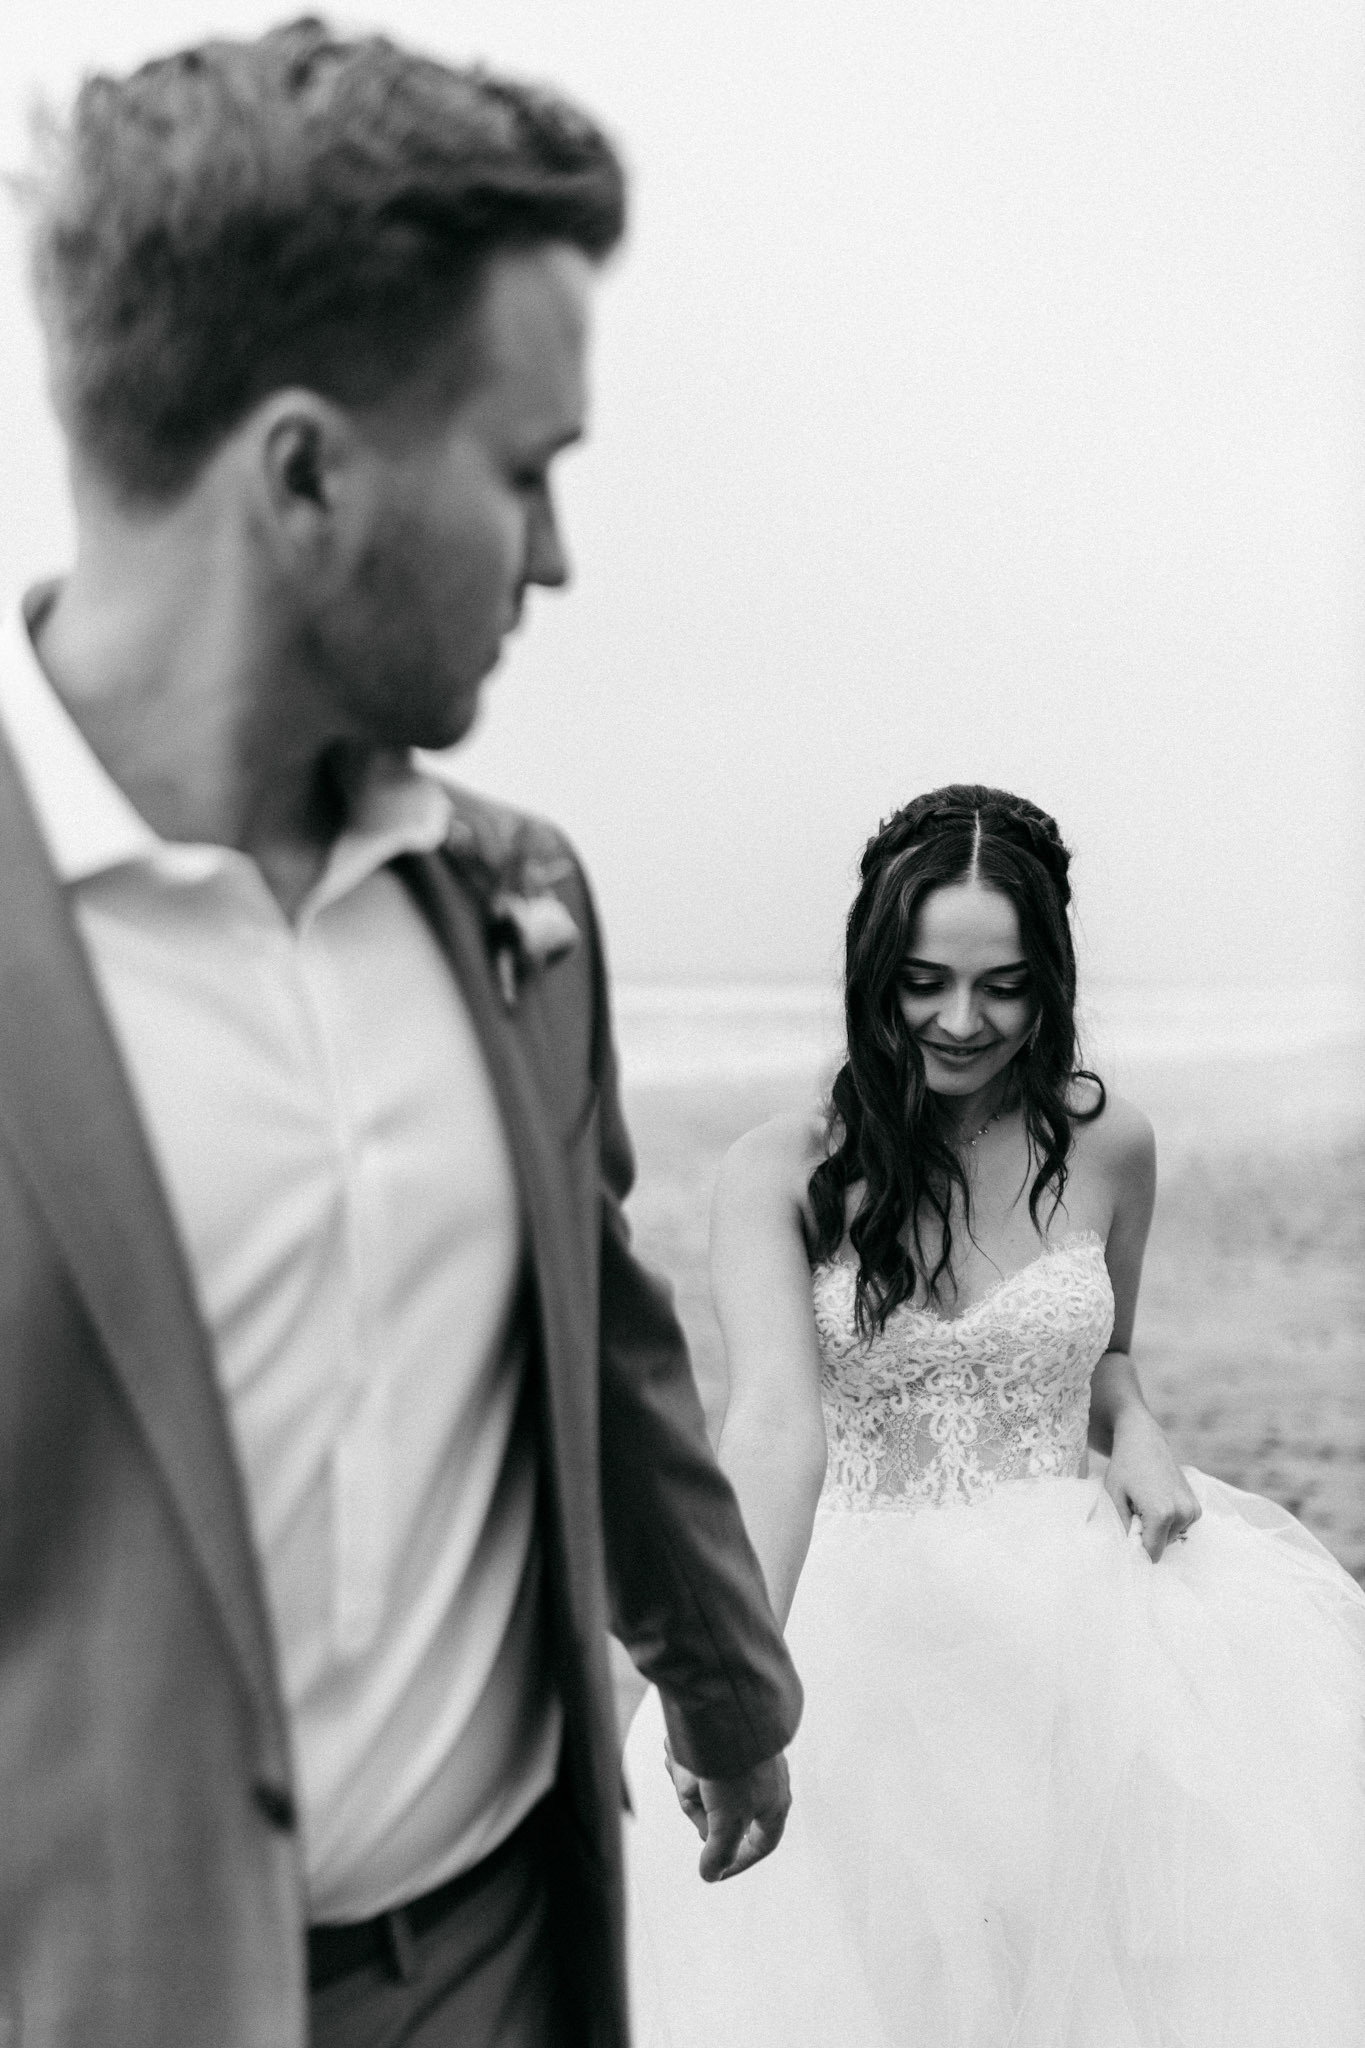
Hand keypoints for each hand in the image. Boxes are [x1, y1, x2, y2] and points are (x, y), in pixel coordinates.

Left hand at [663, 1741, 790, 1880]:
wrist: (729, 1709)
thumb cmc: (736, 1769)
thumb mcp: (727, 1822)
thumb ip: (719, 1853)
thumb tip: (710, 1875)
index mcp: (774, 1804)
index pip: (760, 1844)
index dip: (739, 1862)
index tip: (716, 1872)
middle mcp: (762, 1782)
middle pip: (719, 1814)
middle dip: (699, 1806)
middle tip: (693, 1794)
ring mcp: (743, 1759)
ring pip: (704, 1787)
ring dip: (690, 1780)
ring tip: (690, 1765)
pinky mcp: (724, 1741)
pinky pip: (697, 1761)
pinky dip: (687, 1761)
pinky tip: (686, 1751)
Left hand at [1105, 1406, 1200, 1561]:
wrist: (1144, 1440)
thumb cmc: (1124, 1467)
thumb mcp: (1115, 1498)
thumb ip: (1124, 1528)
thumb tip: (1132, 1551)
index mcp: (1162, 1513)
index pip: (1152, 1553)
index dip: (1136, 1550)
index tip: (1126, 1536)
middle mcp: (1182, 1513)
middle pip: (1162, 1545)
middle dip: (1146, 1536)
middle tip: (1133, 1512)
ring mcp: (1192, 1510)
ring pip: (1170, 1537)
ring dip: (1156, 1529)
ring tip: (1144, 1504)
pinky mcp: (1196, 1507)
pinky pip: (1179, 1527)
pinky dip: (1167, 1522)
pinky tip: (1156, 1501)